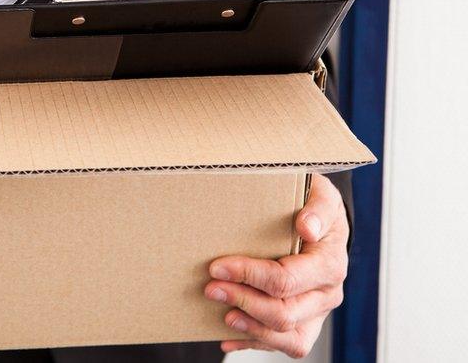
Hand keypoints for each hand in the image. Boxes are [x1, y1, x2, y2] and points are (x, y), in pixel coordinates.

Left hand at [203, 174, 347, 358]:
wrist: (323, 223)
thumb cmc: (314, 206)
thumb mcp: (320, 194)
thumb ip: (316, 207)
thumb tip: (306, 226)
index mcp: (330, 263)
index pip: (286, 279)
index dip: (248, 276)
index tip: (217, 267)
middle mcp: (327, 293)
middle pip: (284, 312)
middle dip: (242, 301)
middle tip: (210, 288)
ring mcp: (317, 312)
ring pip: (288, 336)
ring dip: (251, 328)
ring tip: (224, 316)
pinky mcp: (306, 323)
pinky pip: (286, 345)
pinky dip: (255, 343)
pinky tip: (229, 338)